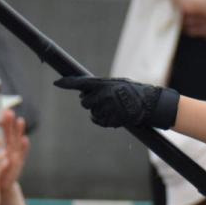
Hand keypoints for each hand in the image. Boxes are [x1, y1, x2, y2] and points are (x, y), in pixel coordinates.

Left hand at [0, 111, 29, 191]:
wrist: (0, 186)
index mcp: (4, 146)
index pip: (4, 131)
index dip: (4, 121)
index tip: (3, 109)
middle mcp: (11, 148)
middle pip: (10, 133)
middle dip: (10, 122)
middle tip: (9, 111)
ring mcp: (16, 155)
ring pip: (17, 140)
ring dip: (19, 131)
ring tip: (20, 120)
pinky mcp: (18, 163)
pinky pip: (22, 154)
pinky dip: (24, 147)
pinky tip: (25, 139)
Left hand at [54, 75, 179, 129]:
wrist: (149, 104)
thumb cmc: (133, 91)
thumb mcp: (116, 83)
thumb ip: (100, 86)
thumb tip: (83, 93)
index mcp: (104, 84)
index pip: (81, 83)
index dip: (67, 83)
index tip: (56, 83)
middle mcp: (103, 95)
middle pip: (84, 102)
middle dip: (90, 102)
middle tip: (103, 101)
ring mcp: (107, 108)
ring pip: (92, 113)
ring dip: (98, 112)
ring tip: (112, 108)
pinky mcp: (111, 119)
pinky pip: (98, 121)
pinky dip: (102, 120)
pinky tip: (112, 116)